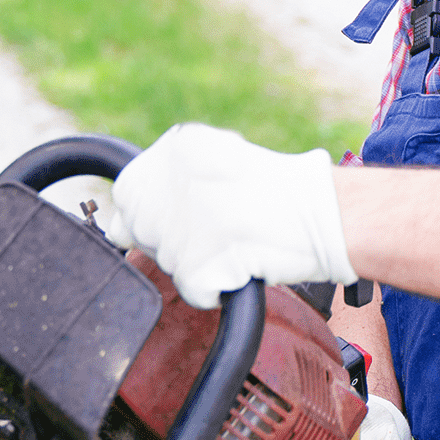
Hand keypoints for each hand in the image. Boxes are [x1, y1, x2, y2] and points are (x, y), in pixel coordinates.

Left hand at [107, 123, 355, 309]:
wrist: (325, 215)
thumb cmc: (277, 191)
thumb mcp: (215, 162)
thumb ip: (162, 184)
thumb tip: (114, 230)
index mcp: (177, 148)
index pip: (128, 193)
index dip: (152, 213)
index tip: (185, 217)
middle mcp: (174, 179)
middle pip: (144, 233)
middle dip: (175, 240)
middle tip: (219, 231)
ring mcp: (184, 223)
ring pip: (170, 264)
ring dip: (199, 263)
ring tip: (237, 242)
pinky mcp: (199, 263)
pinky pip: (194, 291)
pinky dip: (217, 289)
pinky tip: (242, 264)